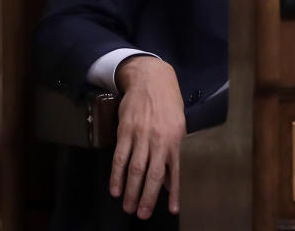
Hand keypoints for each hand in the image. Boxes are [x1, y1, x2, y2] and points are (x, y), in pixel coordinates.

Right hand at [110, 55, 185, 218]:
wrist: (151, 79)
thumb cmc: (168, 104)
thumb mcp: (178, 125)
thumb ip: (173, 152)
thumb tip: (170, 179)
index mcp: (176, 139)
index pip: (175, 171)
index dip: (174, 192)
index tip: (174, 209)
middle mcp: (159, 139)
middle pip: (152, 174)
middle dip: (147, 197)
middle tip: (142, 214)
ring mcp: (141, 135)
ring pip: (135, 169)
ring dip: (131, 190)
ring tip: (128, 207)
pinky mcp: (125, 131)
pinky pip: (120, 157)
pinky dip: (116, 175)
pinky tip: (115, 189)